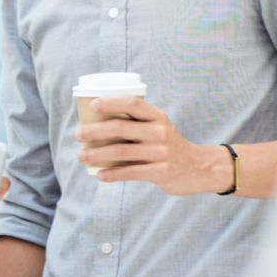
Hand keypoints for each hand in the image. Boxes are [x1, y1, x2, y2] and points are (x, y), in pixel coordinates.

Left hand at [75, 96, 229, 195]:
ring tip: (82, 156)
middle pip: (121, 128)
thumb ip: (136, 123)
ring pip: (121, 151)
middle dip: (95, 131)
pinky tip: (99, 175)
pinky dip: (112, 174)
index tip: (93, 106)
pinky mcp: (161, 172)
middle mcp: (160, 132)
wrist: (198, 168)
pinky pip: (131, 172)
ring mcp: (161, 152)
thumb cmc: (167, 145)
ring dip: (97, 154)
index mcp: (158, 116)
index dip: (111, 102)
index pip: (132, 103)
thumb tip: (96, 123)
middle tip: (78, 135)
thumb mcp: (158, 127)